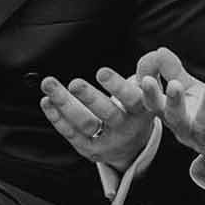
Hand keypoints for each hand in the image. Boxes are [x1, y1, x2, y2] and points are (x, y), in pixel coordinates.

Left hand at [40, 67, 154, 171]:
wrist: (133, 145)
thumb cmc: (137, 107)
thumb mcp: (148, 91)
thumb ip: (150, 71)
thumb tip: (156, 54)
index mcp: (142, 111)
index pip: (132, 99)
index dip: (118, 87)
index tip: (101, 72)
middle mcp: (126, 128)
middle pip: (107, 114)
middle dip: (89, 98)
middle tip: (74, 83)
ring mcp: (108, 142)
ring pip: (85, 123)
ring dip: (65, 104)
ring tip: (49, 84)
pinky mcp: (91, 150)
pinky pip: (72, 134)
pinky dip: (57, 118)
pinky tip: (47, 101)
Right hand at [136, 49, 204, 179]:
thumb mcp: (191, 91)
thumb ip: (174, 73)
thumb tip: (159, 51)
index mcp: (174, 118)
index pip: (157, 107)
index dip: (150, 95)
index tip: (146, 79)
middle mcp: (187, 133)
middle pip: (176, 120)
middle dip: (174, 102)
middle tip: (174, 84)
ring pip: (204, 127)